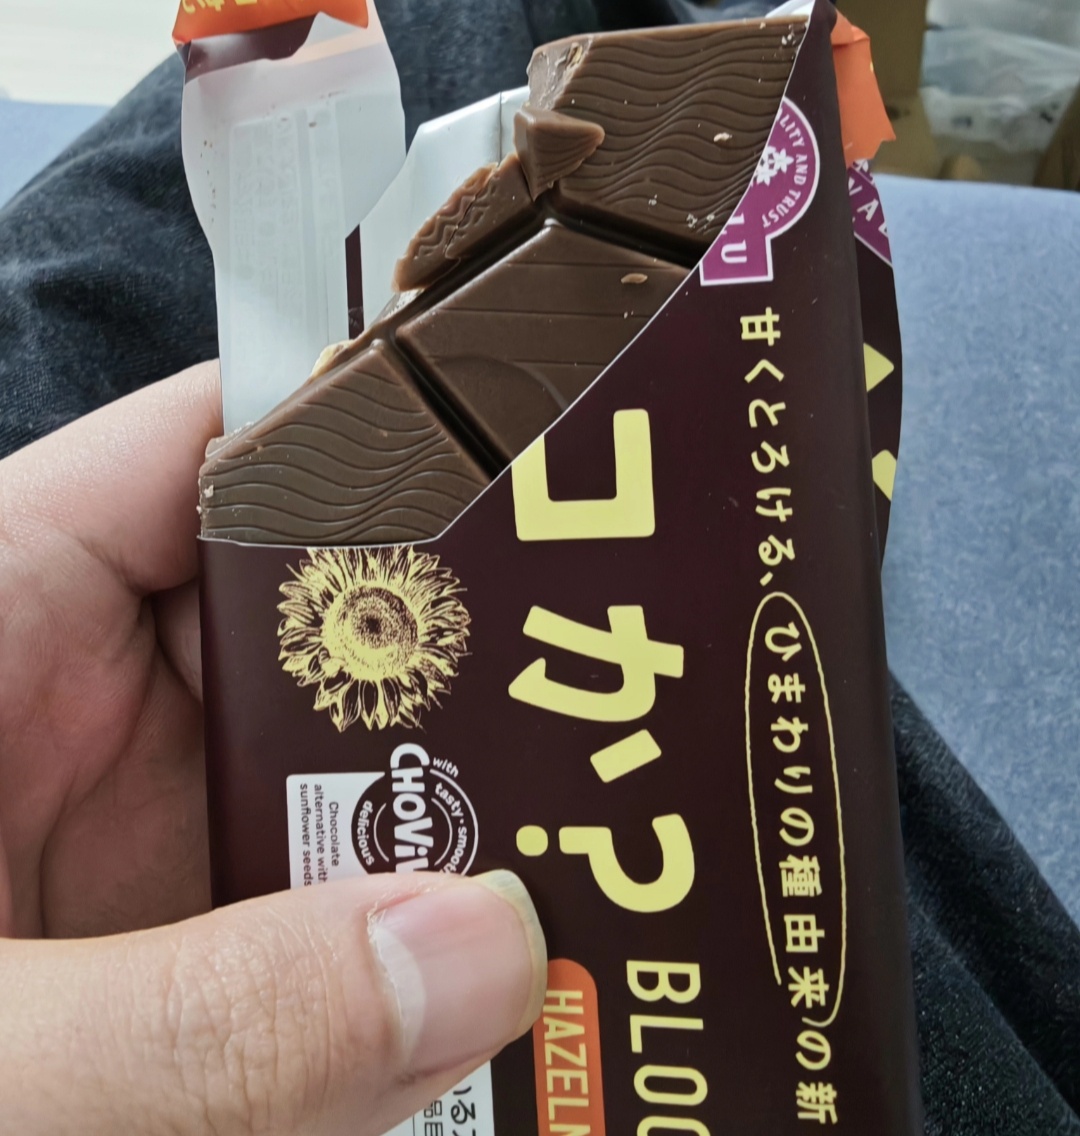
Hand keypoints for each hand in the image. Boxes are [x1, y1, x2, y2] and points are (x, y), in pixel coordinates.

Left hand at [0, 365, 546, 1133]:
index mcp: (6, 606)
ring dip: (456, 831)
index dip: (391, 440)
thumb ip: (189, 1025)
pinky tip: (519, 994)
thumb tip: (481, 954)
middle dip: (472, 667)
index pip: (229, 448)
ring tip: (621, 849)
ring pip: (346, 786)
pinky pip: (328, 925)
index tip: (557, 478)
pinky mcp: (174, 955)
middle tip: (637, 700)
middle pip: (330, 622)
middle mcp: (90, 698)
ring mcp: (145, 830)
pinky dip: (412, 960)